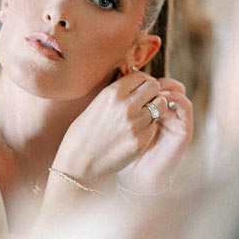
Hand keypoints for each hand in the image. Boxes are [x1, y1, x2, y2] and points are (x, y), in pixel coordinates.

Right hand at [51, 71, 172, 186]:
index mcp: (112, 93)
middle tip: (145, 101)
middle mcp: (126, 106)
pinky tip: (135, 133)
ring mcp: (135, 124)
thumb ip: (117, 93)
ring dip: (154, 109)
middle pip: (154, 87)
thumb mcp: (96, 104)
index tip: (139, 89)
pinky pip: (154, 127)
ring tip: (142, 117)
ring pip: (160, 106)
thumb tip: (134, 82)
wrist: (79, 163)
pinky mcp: (141, 141)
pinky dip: (148, 128)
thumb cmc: (83, 133)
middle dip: (151, 92)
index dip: (142, 82)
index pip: (140, 76)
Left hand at [116, 78, 193, 195]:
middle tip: (145, 80)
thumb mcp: (118, 124)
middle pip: (165, 86)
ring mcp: (176, 121)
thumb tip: (117, 73)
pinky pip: (185, 107)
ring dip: (167, 87)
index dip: (144, 79)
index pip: (151, 85)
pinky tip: (164, 98)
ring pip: (177, 92)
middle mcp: (164, 114)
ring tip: (155, 88)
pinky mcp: (184, 130)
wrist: (135, 177)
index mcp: (149, 111)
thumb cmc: (121, 152)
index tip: (132, 76)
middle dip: (155, 81)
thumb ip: (121, 103)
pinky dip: (176, 99)